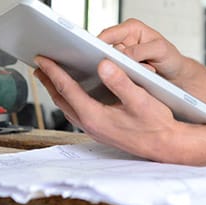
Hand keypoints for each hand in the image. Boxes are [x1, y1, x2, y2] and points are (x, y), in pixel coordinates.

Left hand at [33, 56, 182, 161]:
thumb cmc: (156, 124)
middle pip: (61, 99)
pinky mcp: (101, 129)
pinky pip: (77, 111)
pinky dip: (70, 98)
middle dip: (48, 81)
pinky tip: (75, 92)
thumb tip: (103, 65)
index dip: (53, 72)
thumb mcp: (140, 99)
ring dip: (57, 90)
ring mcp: (95, 128)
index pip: (67, 89)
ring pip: (68, 106)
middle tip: (39, 65)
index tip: (42, 59)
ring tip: (51, 77)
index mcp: (95, 115)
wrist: (166, 145)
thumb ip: (120, 82)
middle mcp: (91, 124)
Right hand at [98, 18, 191, 83]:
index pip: (108, 33)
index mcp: (132, 28)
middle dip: (112, 61)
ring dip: (122, 71)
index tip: (94, 54)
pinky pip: (116, 73)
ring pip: (110, 63)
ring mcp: (122, 55)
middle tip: (120, 69)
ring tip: (141, 73)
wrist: (176, 75)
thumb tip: (122, 54)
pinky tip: (133, 81)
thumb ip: (141, 50)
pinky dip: (123, 78)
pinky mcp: (123, 68)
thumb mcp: (160, 50)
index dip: (98, 43)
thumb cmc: (171, 58)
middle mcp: (124, 39)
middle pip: (105, 49)